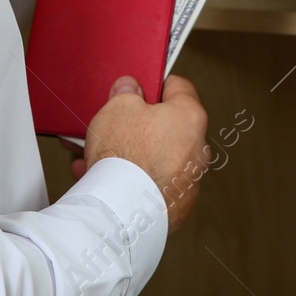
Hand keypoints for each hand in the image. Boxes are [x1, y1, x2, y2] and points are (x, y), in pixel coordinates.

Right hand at [84, 74, 209, 231]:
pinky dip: (131, 181)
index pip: (179, 87)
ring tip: (98, 157)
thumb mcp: (118, 106)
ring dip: (131, 154)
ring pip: (156, 158)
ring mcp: (188, 182)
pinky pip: (151, 184)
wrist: (123, 212)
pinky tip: (103, 179)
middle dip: (139, 124)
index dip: (154, 84)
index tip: (138, 87)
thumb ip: (127, 92)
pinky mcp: (174, 207)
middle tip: (115, 123)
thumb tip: (130, 89)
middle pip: (167, 126)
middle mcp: (197, 150)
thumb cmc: (126, 157)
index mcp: (190, 117)